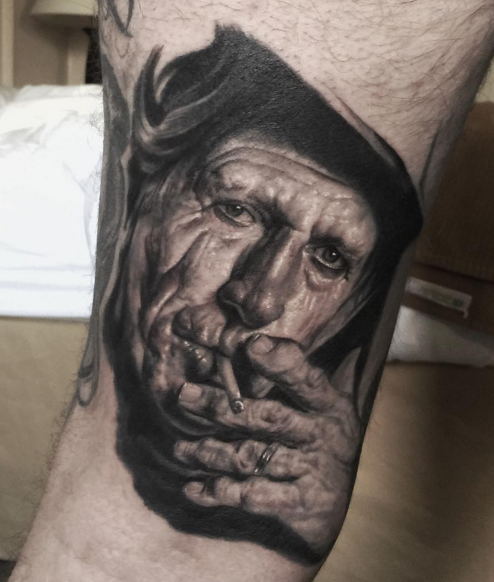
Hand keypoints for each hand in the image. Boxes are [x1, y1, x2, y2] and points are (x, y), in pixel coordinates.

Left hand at [173, 335, 360, 556]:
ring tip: (180, 449)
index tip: (253, 346)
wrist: (350, 498)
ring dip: (211, 452)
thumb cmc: (326, 436)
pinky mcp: (299, 503)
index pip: (305, 380)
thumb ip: (298, 374)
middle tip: (183, 394)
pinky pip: (253, 497)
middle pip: (267, 418)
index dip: (281, 364)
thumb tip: (259, 338)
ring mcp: (310, 470)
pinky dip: (220, 492)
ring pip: (252, 457)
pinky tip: (193, 487)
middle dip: (221, 407)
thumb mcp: (325, 403)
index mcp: (328, 404)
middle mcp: (320, 435)